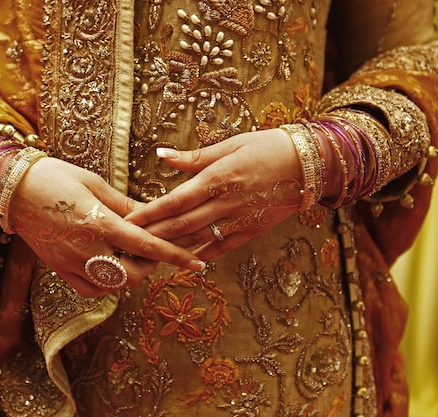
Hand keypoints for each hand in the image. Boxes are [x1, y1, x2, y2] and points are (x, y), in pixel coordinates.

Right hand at [1, 157, 204, 296]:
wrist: (12, 188)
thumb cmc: (56, 177)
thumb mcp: (96, 184)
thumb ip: (126, 204)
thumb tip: (155, 213)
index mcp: (99, 222)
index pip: (146, 245)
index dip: (175, 255)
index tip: (197, 263)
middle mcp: (86, 248)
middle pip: (132, 274)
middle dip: (151, 266)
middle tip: (154, 250)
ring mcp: (70, 262)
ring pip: (113, 285)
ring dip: (129, 274)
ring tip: (131, 254)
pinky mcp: (58, 269)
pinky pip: (91, 289)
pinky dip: (108, 283)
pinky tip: (110, 266)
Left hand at [125, 129, 302, 259]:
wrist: (309, 164)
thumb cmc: (267, 147)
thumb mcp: (230, 144)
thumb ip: (194, 157)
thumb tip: (162, 155)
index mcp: (217, 179)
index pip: (175, 201)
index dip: (150, 213)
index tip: (129, 220)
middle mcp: (225, 203)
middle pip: (182, 225)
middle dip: (153, 235)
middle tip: (129, 244)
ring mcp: (239, 220)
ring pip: (199, 239)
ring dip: (172, 249)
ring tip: (149, 255)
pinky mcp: (251, 230)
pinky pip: (222, 247)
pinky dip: (203, 255)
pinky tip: (186, 261)